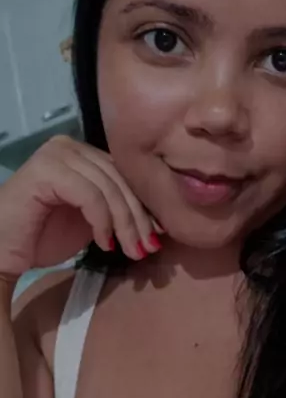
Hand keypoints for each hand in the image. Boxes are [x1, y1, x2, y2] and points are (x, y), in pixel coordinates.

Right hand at [0, 135, 163, 282]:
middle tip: (148, 248)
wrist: (2, 250)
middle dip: (138, 217)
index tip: (158, 236)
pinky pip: (89, 195)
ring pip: (108, 188)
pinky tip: (104, 244)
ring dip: (125, 224)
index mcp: (82, 153)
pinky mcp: (47, 170)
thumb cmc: (42, 237)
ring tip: (132, 251)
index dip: (145, 205)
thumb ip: (117, 211)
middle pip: (120, 179)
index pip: (125, 174)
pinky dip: (102, 222)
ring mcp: (56, 154)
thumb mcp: (92, 221)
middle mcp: (70, 146)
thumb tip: (159, 222)